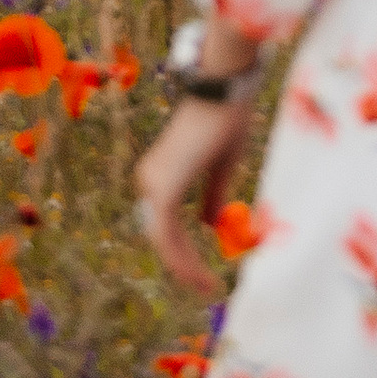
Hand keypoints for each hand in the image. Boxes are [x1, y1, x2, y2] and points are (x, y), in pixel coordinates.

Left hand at [133, 92, 255, 296]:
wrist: (224, 88)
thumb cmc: (227, 119)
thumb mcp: (222, 165)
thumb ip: (211, 195)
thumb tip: (207, 224)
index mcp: (162, 172)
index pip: (168, 224)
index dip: (183, 254)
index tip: (204, 276)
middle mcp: (150, 179)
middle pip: (162, 236)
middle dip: (183, 266)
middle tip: (206, 289)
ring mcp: (153, 183)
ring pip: (164, 240)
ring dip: (185, 267)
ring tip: (208, 288)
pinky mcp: (163, 187)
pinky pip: (168, 236)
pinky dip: (183, 259)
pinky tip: (201, 276)